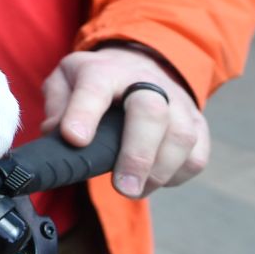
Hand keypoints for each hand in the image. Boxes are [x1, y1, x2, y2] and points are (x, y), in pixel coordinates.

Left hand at [41, 48, 207, 198]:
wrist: (139, 64)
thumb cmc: (98, 81)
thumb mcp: (66, 80)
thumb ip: (57, 104)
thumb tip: (58, 133)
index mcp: (104, 72)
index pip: (95, 88)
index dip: (84, 114)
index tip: (75, 139)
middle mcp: (145, 82)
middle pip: (151, 112)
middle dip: (138, 155)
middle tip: (122, 187)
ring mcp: (177, 102)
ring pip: (182, 136)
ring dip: (159, 171)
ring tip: (134, 189)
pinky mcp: (197, 123)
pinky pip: (197, 155)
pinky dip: (178, 175)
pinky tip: (155, 181)